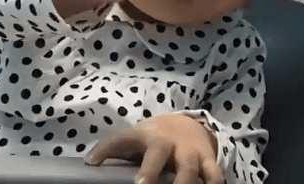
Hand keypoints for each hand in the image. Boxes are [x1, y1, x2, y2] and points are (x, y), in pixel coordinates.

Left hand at [86, 114, 223, 183]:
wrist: (189, 125)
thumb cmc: (155, 139)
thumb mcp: (137, 140)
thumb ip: (117, 151)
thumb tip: (89, 164)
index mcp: (145, 136)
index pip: (121, 140)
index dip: (105, 149)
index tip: (92, 162)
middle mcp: (167, 143)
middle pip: (158, 152)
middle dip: (150, 169)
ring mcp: (189, 152)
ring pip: (188, 168)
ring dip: (183, 183)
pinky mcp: (208, 161)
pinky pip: (214, 176)